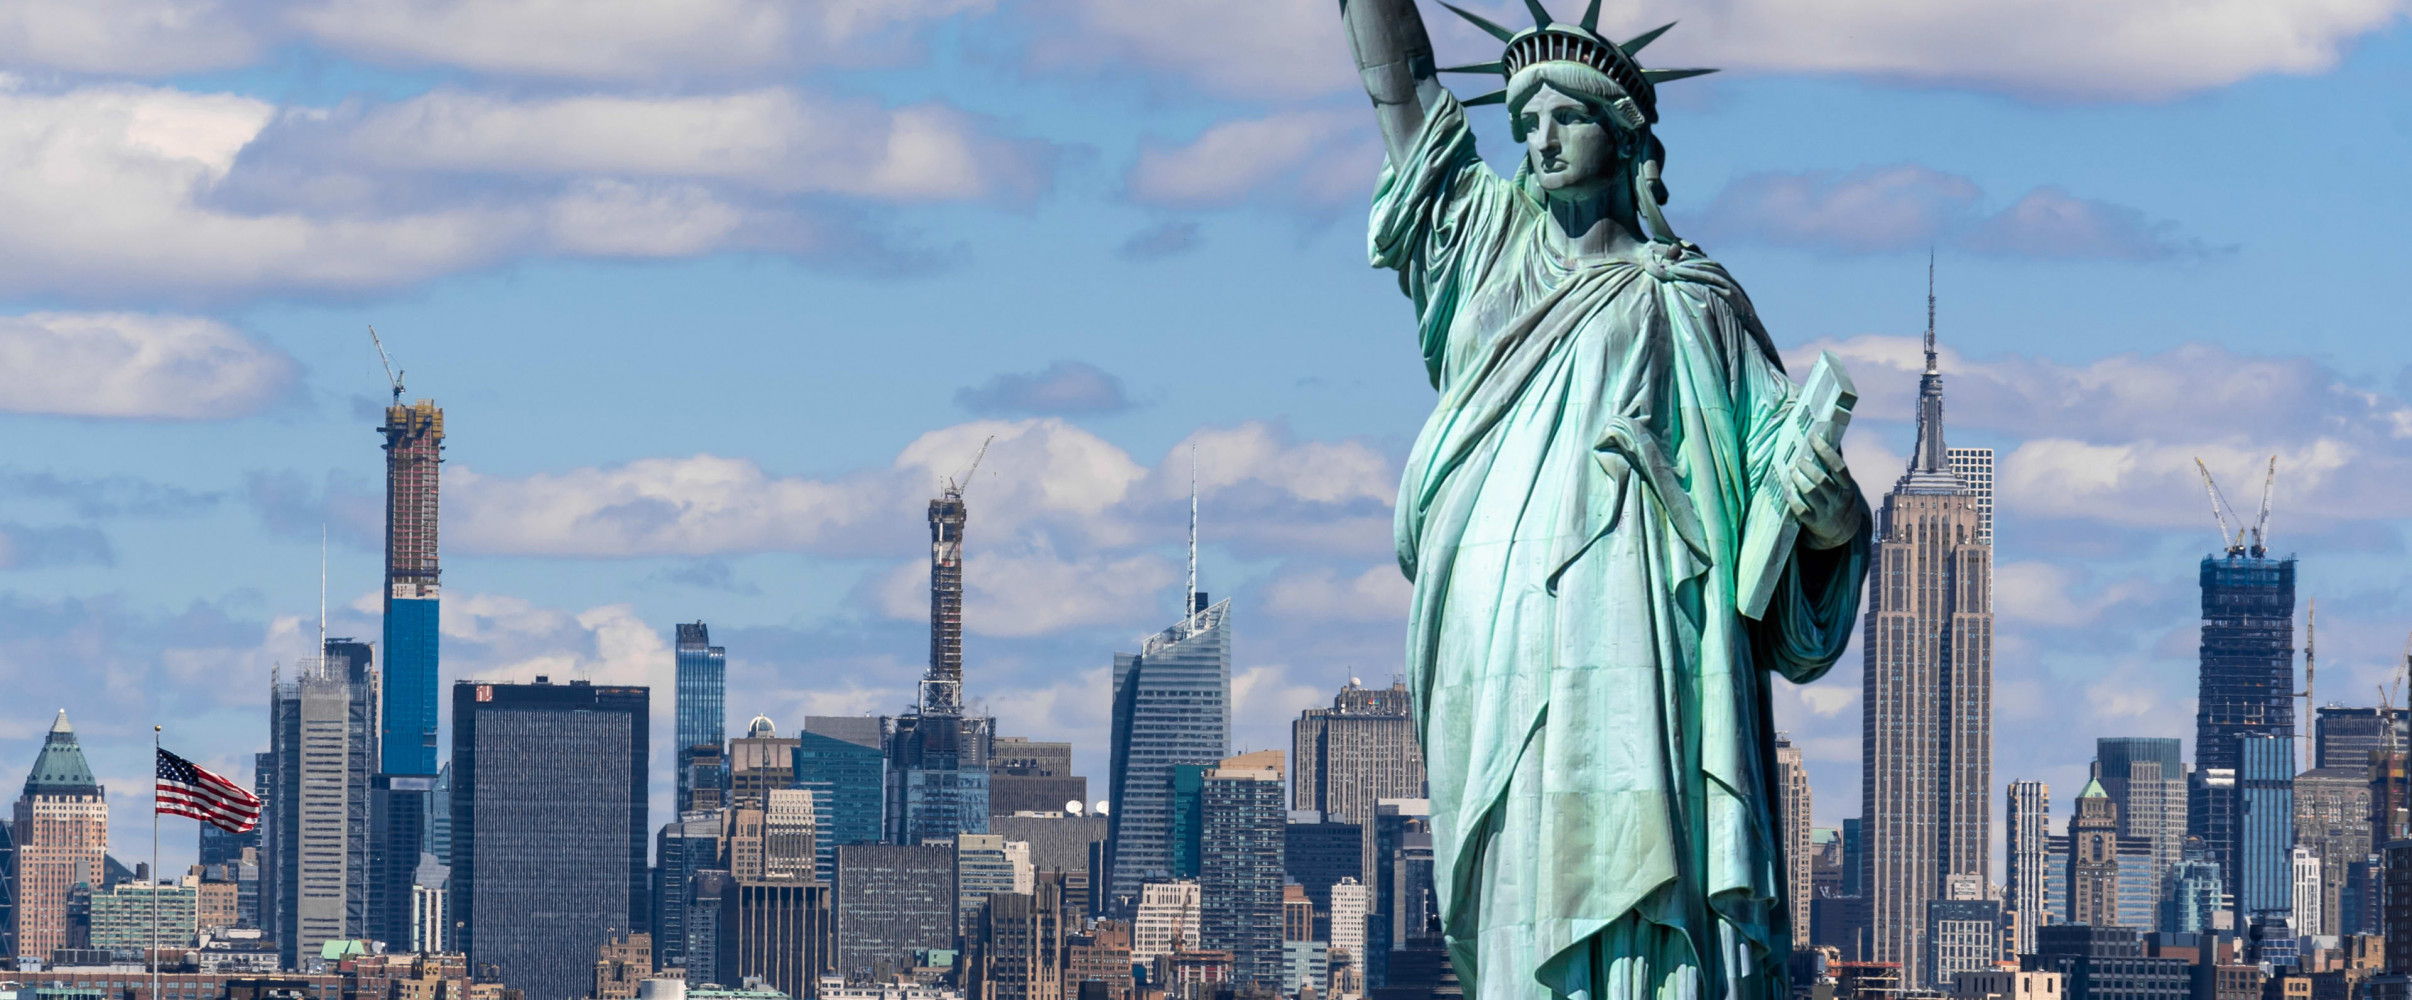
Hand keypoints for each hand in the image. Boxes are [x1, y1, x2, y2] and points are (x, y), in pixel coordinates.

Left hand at [1784, 435, 1860, 549]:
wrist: (1842, 531)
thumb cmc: (1838, 498)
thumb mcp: (1842, 483)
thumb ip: (1835, 462)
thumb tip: (1829, 434)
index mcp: (1846, 487)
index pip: (1839, 466)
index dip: (1825, 450)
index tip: (1813, 436)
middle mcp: (1838, 499)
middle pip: (1822, 480)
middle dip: (1808, 467)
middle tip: (1798, 459)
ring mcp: (1826, 511)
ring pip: (1810, 493)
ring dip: (1798, 479)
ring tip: (1791, 470)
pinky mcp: (1814, 523)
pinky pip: (1801, 510)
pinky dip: (1792, 498)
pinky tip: (1787, 488)